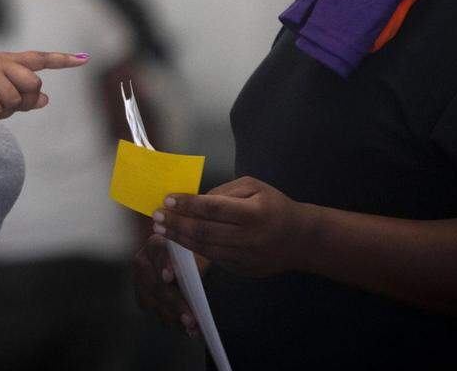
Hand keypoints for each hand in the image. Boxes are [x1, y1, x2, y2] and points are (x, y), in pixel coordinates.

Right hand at [0, 51, 89, 123]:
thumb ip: (20, 96)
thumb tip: (44, 99)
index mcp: (5, 60)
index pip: (38, 58)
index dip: (62, 59)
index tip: (83, 59)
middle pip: (33, 84)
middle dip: (22, 101)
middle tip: (2, 104)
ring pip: (14, 100)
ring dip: (0, 111)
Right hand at [133, 234, 201, 338]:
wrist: (194, 269)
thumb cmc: (199, 258)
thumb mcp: (200, 254)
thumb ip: (195, 260)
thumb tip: (192, 275)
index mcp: (156, 244)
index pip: (158, 252)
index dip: (164, 264)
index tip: (169, 277)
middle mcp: (143, 262)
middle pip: (155, 284)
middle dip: (174, 302)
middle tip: (191, 317)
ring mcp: (140, 282)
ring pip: (154, 303)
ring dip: (174, 316)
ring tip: (193, 326)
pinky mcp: (145, 300)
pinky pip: (158, 315)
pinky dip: (175, 323)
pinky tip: (190, 330)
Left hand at [153, 176, 314, 277]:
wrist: (300, 239)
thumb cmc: (273, 206)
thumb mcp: (254, 187)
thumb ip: (224, 192)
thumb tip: (194, 199)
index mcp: (254, 213)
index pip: (213, 208)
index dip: (188, 204)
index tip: (167, 199)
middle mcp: (249, 238)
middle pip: (204, 231)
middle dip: (176, 223)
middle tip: (156, 216)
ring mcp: (245, 257)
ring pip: (205, 248)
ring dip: (179, 238)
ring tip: (161, 228)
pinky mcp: (241, 269)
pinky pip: (212, 258)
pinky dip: (192, 249)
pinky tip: (179, 239)